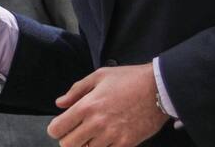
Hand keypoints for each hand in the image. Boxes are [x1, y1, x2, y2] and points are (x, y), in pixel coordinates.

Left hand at [47, 63, 169, 146]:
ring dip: (86, 145)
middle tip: (77, 131)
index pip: (57, 129)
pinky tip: (107, 139)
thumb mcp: (100, 76)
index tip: (62, 125)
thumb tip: (60, 103)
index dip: (56, 128)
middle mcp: (96, 124)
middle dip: (69, 139)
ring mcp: (111, 136)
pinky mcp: (126, 144)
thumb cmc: (129, 79)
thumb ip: (76, 90)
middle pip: (68, 145)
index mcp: (87, 105)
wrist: (158, 89)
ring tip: (93, 135)